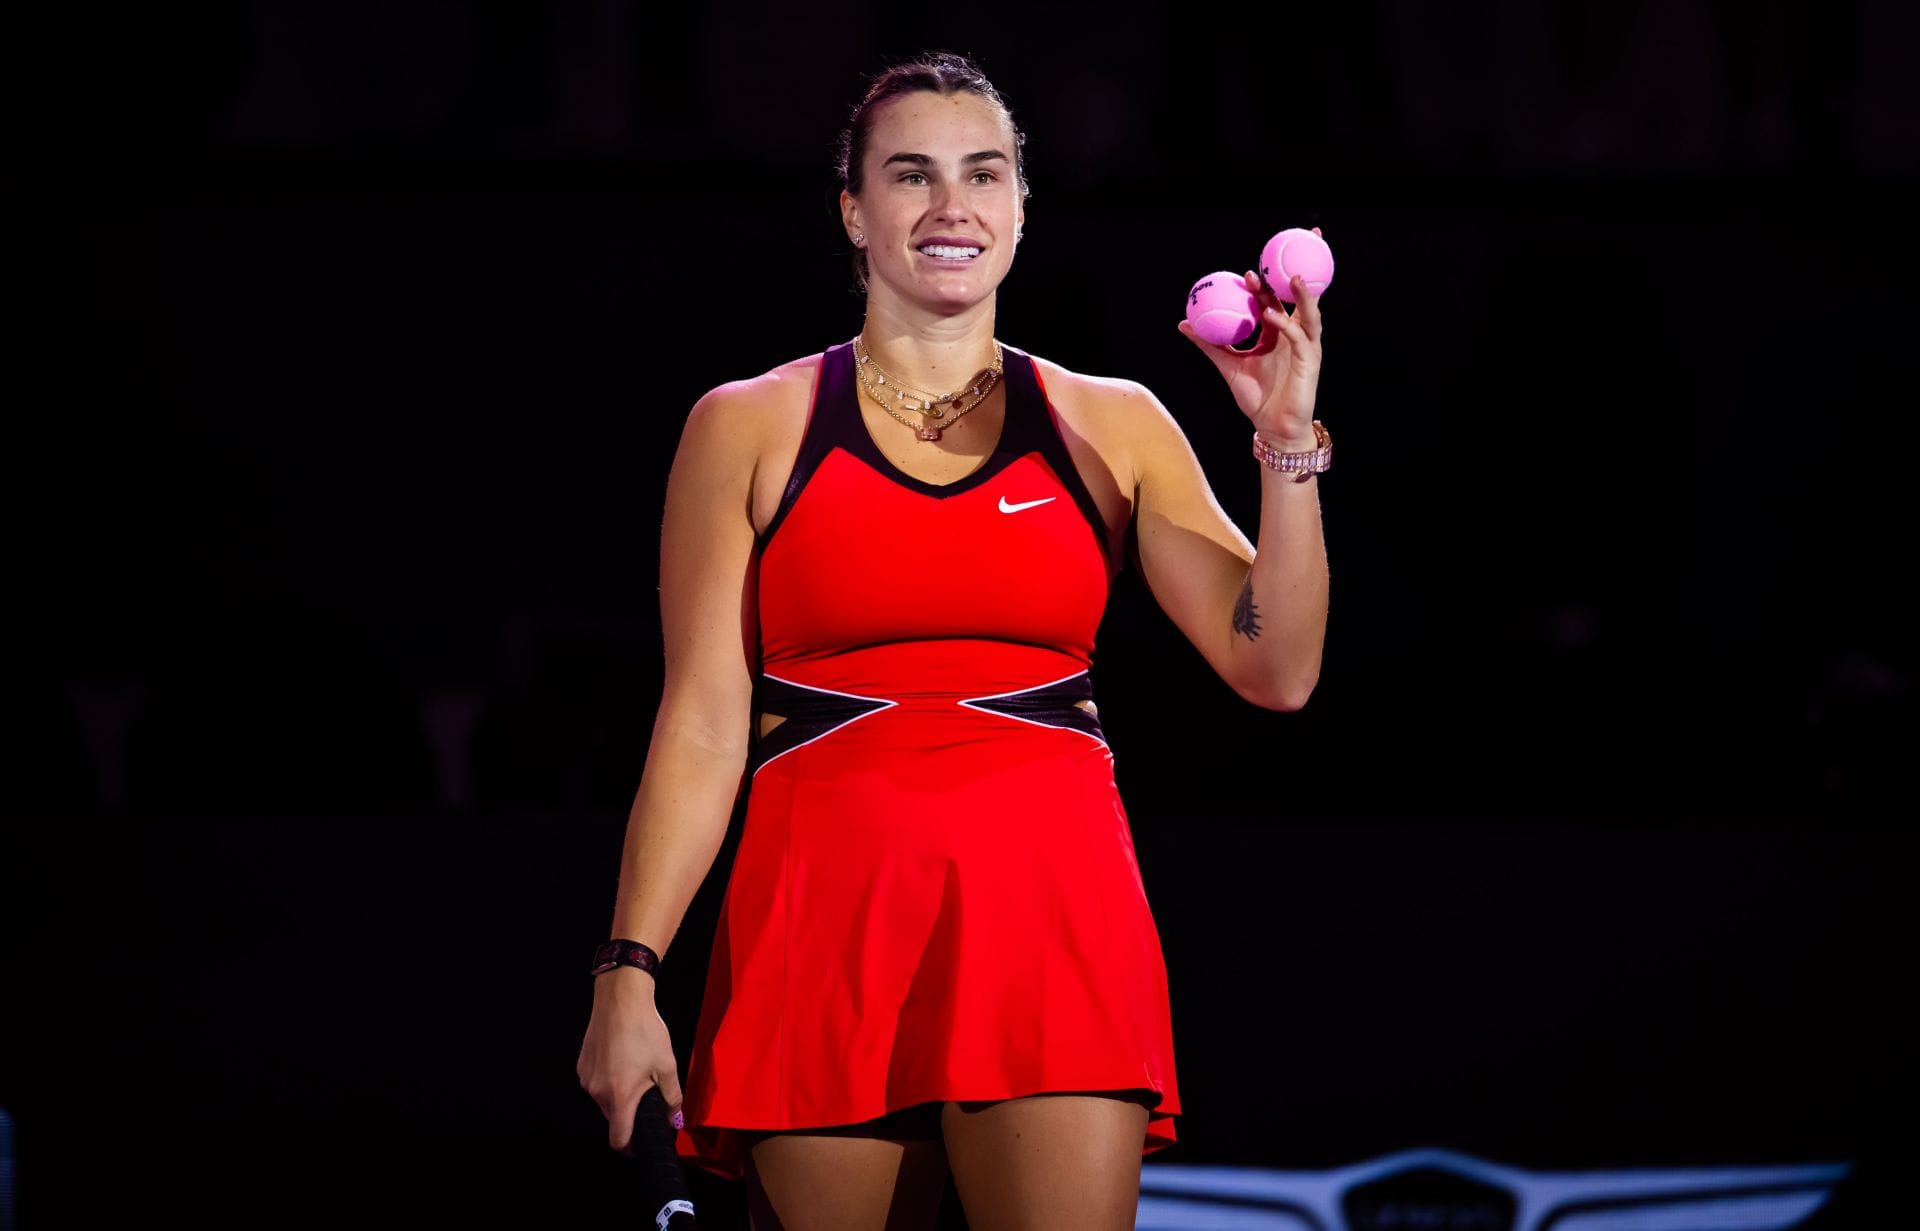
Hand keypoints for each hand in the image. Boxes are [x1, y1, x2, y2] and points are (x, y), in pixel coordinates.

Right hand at [577, 968, 684, 1151]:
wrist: (620, 1000)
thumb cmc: (645, 1030)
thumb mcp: (666, 1064)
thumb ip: (672, 1097)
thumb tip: (675, 1119)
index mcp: (620, 1096)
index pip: (618, 1140)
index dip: (631, 1146)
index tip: (642, 1141)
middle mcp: (597, 1092)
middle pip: (613, 1119)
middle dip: (629, 1114)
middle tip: (647, 1093)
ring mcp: (587, 1079)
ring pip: (604, 1100)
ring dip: (618, 1095)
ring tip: (635, 1071)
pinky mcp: (581, 1066)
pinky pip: (596, 1083)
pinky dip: (608, 1080)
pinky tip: (621, 1060)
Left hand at [1176, 228, 1324, 443]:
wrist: (1272, 427)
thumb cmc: (1256, 397)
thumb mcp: (1227, 365)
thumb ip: (1209, 344)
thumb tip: (1184, 324)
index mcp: (1277, 333)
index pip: (1274, 301)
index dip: (1267, 283)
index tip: (1249, 270)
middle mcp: (1294, 335)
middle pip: (1297, 300)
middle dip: (1296, 275)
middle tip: (1280, 257)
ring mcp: (1305, 347)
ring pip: (1309, 314)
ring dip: (1302, 295)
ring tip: (1291, 277)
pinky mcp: (1310, 362)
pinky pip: (1300, 339)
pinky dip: (1287, 325)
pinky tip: (1273, 316)